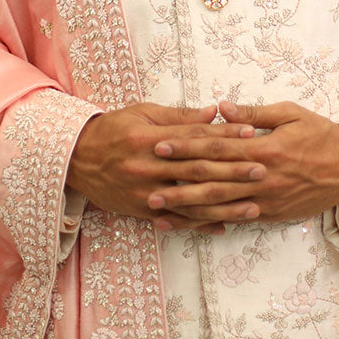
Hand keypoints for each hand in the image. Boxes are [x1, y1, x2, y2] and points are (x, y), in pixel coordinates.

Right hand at [66, 102, 265, 233]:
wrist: (76, 158)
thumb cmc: (114, 129)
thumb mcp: (143, 113)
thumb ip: (180, 116)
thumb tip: (214, 112)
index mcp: (150, 138)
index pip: (195, 137)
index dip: (225, 135)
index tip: (252, 133)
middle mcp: (149, 167)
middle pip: (198, 169)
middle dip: (233, 170)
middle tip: (262, 169)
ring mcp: (146, 192)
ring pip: (191, 200)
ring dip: (224, 204)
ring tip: (253, 205)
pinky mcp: (142, 210)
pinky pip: (175, 220)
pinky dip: (199, 225)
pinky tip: (223, 226)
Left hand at [147, 99, 338, 225]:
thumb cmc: (320, 134)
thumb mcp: (291, 113)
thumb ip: (254, 113)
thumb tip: (221, 107)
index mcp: (265, 149)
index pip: (217, 148)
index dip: (187, 146)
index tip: (160, 144)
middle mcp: (262, 178)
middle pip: (213, 181)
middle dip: (178, 181)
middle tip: (147, 180)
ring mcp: (265, 201)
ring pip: (219, 207)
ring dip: (186, 208)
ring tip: (158, 208)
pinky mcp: (270, 215)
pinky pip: (234, 220)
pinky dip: (208, 223)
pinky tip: (187, 224)